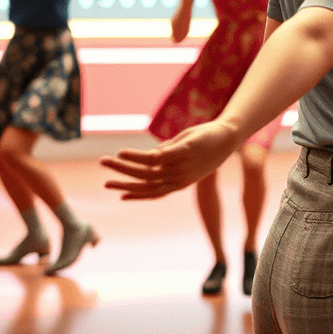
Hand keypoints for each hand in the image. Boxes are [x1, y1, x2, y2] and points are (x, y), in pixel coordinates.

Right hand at [101, 120, 239, 198]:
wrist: (228, 135)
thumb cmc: (207, 143)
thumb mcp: (186, 152)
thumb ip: (168, 155)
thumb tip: (151, 156)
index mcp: (180, 182)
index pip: (155, 193)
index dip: (137, 196)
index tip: (119, 198)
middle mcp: (178, 177)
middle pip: (145, 184)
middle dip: (123, 183)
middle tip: (104, 182)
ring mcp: (180, 165)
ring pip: (145, 171)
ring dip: (123, 167)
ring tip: (107, 161)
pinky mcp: (182, 152)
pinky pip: (154, 157)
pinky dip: (136, 157)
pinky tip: (123, 152)